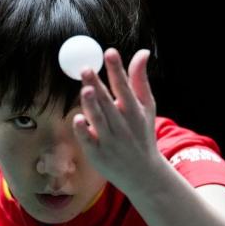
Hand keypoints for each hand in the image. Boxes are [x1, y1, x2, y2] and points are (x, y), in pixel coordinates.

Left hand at [73, 48, 160, 193]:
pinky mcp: (97, 154)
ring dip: (92, 106)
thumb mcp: (146, 107)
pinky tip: (78, 119)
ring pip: (99, 120)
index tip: (110, 52)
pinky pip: (89, 141)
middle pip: (108, 102)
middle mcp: (122, 124)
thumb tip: (142, 52)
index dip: (117, 69)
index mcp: (134, 111)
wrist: (143, 173)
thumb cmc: (141, 134)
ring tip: (86, 90)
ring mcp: (109, 140)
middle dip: (98, 85)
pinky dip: (84, 131)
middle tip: (86, 69)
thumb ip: (139, 80)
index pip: (124, 87)